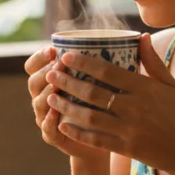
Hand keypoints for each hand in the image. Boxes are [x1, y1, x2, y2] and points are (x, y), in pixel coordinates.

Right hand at [24, 47, 108, 161]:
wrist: (108, 137)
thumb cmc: (109, 103)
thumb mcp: (111, 81)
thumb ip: (118, 60)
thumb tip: (141, 37)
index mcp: (53, 79)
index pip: (35, 64)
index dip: (40, 56)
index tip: (53, 50)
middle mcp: (46, 96)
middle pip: (34, 82)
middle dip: (45, 72)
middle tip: (60, 66)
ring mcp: (47, 117)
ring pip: (38, 103)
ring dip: (47, 94)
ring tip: (57, 87)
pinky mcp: (54, 136)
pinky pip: (48, 128)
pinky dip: (50, 121)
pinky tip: (57, 113)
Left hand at [45, 33, 174, 174]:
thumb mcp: (172, 86)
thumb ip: (153, 62)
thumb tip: (141, 36)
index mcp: (145, 89)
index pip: (108, 72)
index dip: (83, 63)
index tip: (65, 56)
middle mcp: (135, 108)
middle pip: (93, 92)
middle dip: (68, 81)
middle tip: (51, 73)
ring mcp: (130, 130)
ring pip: (90, 116)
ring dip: (66, 106)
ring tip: (50, 97)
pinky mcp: (126, 149)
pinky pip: (96, 139)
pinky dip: (77, 132)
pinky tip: (63, 124)